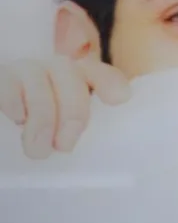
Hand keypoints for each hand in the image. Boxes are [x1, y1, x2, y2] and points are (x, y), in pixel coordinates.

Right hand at [0, 57, 130, 158]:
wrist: (5, 105)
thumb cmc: (39, 123)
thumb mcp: (62, 124)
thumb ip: (77, 129)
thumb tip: (92, 154)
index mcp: (78, 78)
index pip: (99, 73)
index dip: (110, 82)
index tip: (120, 99)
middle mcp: (55, 68)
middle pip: (72, 78)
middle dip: (73, 112)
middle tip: (65, 146)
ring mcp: (27, 70)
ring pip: (41, 84)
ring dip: (43, 119)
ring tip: (38, 151)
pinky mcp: (2, 78)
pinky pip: (9, 86)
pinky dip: (15, 103)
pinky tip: (17, 119)